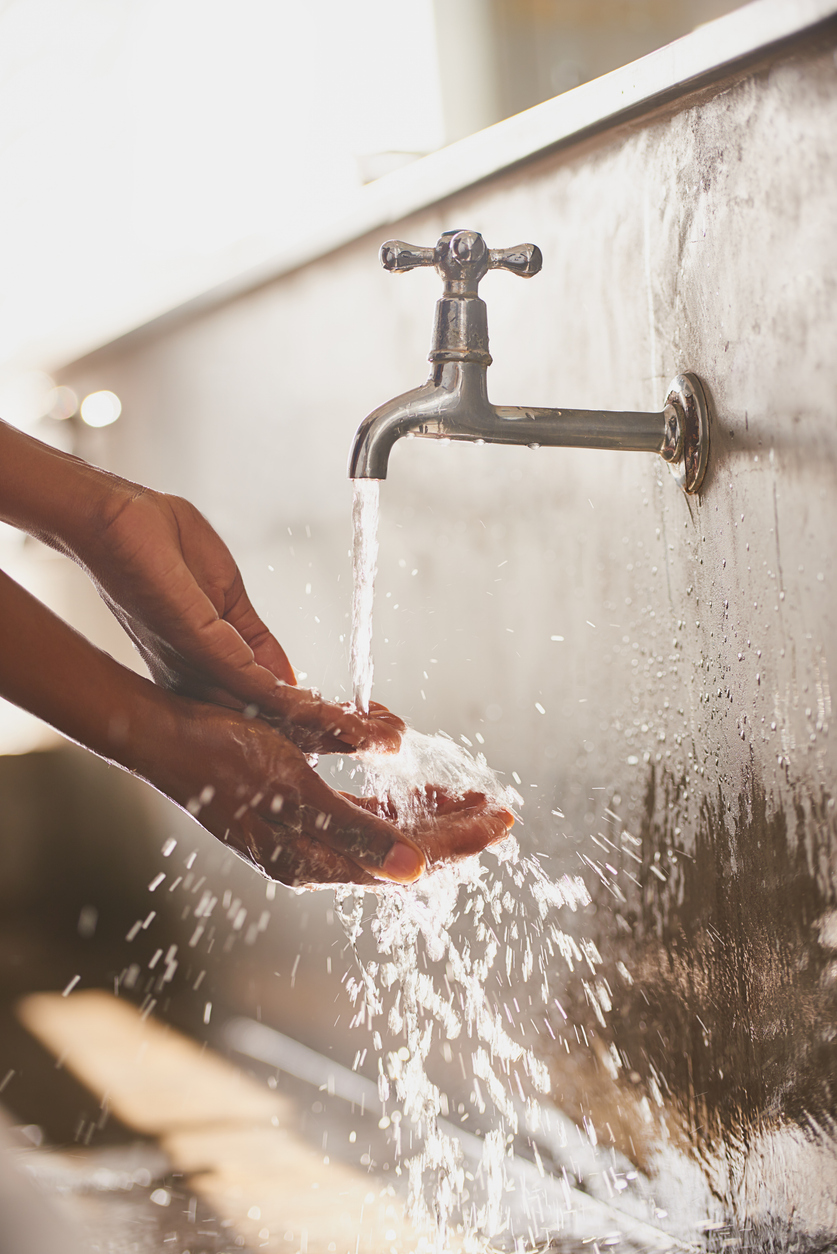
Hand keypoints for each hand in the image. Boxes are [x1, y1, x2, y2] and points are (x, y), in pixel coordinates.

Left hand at [78, 485, 402, 754]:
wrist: (114, 517)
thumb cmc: (156, 542)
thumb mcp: (225, 596)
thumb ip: (256, 639)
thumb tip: (290, 678)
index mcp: (205, 665)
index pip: (269, 705)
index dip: (318, 719)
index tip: (361, 727)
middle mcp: (198, 678)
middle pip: (274, 722)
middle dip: (331, 734)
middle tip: (383, 740)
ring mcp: (196, 667)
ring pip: (269, 711)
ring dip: (324, 725)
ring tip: (368, 735)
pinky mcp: (199, 647)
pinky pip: (255, 685)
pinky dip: (296, 703)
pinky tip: (327, 714)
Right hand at [146, 699, 512, 887]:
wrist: (166, 737)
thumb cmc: (223, 756)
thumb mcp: (295, 790)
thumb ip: (357, 832)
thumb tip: (416, 873)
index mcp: (316, 858)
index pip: (409, 860)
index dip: (461, 840)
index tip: (503, 820)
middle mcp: (315, 856)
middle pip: (405, 852)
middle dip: (456, 829)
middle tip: (500, 807)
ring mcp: (305, 837)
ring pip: (387, 835)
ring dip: (429, 815)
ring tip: (468, 796)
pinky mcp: (296, 814)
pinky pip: (362, 819)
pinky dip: (395, 806)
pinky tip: (413, 792)